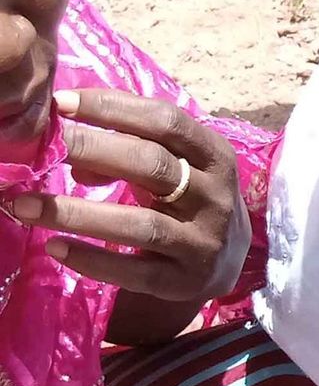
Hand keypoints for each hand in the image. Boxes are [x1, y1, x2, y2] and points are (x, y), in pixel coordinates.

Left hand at [3, 90, 247, 312]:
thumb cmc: (188, 196)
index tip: (59, 102)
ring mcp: (204, 243)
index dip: (112, 108)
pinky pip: (135, 272)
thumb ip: (130, 146)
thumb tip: (70, 152)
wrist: (226, 259)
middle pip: (152, 166)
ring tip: (25, 206)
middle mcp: (217, 198)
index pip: (166, 121)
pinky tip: (55, 247)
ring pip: (140, 224)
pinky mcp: (186, 282)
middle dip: (90, 151)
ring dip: (78, 214)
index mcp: (216, 156)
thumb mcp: (174, 163)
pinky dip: (92, 260)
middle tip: (40, 147)